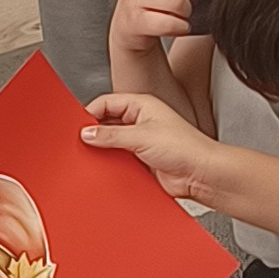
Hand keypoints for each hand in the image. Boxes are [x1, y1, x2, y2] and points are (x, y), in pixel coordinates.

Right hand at [79, 90, 209, 200]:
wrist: (201, 174)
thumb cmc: (185, 147)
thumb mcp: (141, 136)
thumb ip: (111, 135)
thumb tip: (88, 133)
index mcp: (141, 105)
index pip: (107, 103)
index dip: (90, 113)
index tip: (77, 126)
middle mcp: (140, 121)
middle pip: (107, 123)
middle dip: (95, 132)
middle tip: (81, 141)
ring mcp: (140, 142)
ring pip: (112, 143)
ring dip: (103, 150)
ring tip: (93, 155)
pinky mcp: (141, 161)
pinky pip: (119, 160)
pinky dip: (111, 164)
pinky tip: (105, 168)